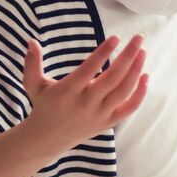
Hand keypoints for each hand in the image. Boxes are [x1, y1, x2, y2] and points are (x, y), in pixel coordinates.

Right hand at [20, 35, 149, 156]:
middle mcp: (85, 103)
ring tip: (142, 51)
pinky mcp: (108, 122)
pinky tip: (145, 76)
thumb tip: (31, 41)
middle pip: (113, 78)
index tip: (116, 37)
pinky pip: (129, 108)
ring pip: (123, 91)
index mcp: (67, 91)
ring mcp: (99, 114)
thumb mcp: (33, 85)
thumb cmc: (43, 105)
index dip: (103, 53)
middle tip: (139, 38)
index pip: (89, 69)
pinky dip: (140, 94)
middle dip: (128, 56)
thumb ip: (32, 63)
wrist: (47, 139)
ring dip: (136, 70)